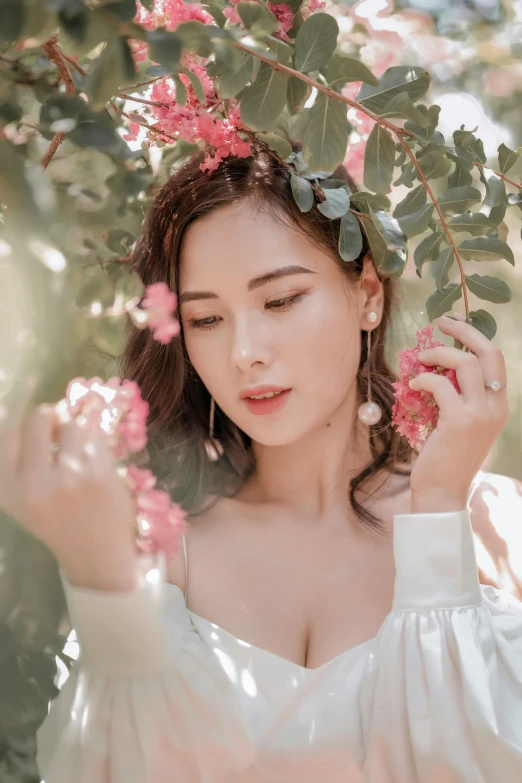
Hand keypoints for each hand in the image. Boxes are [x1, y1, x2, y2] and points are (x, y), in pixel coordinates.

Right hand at [0, 402, 139, 590]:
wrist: (96, 554)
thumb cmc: (56, 521)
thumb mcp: (20, 498)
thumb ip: (14, 459)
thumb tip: (10, 408)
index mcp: (9, 490)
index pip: (8, 433)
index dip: (22, 424)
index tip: (32, 429)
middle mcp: (36, 482)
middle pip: (39, 417)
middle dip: (49, 420)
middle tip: (56, 435)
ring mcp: (71, 477)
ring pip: (71, 425)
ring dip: (75, 435)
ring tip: (76, 456)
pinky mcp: (101, 474)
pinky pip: (95, 436)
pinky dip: (95, 445)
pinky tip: (93, 463)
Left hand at [408, 314, 508, 512]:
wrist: (443, 492)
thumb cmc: (446, 458)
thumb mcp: (460, 424)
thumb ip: (458, 397)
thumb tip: (438, 367)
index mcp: (499, 405)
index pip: (495, 359)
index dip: (474, 337)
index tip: (454, 326)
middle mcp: (496, 406)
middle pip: (488, 352)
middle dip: (464, 331)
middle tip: (442, 322)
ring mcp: (480, 414)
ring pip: (465, 363)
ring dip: (439, 353)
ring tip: (421, 358)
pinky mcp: (459, 421)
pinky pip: (441, 384)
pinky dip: (424, 378)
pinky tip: (413, 384)